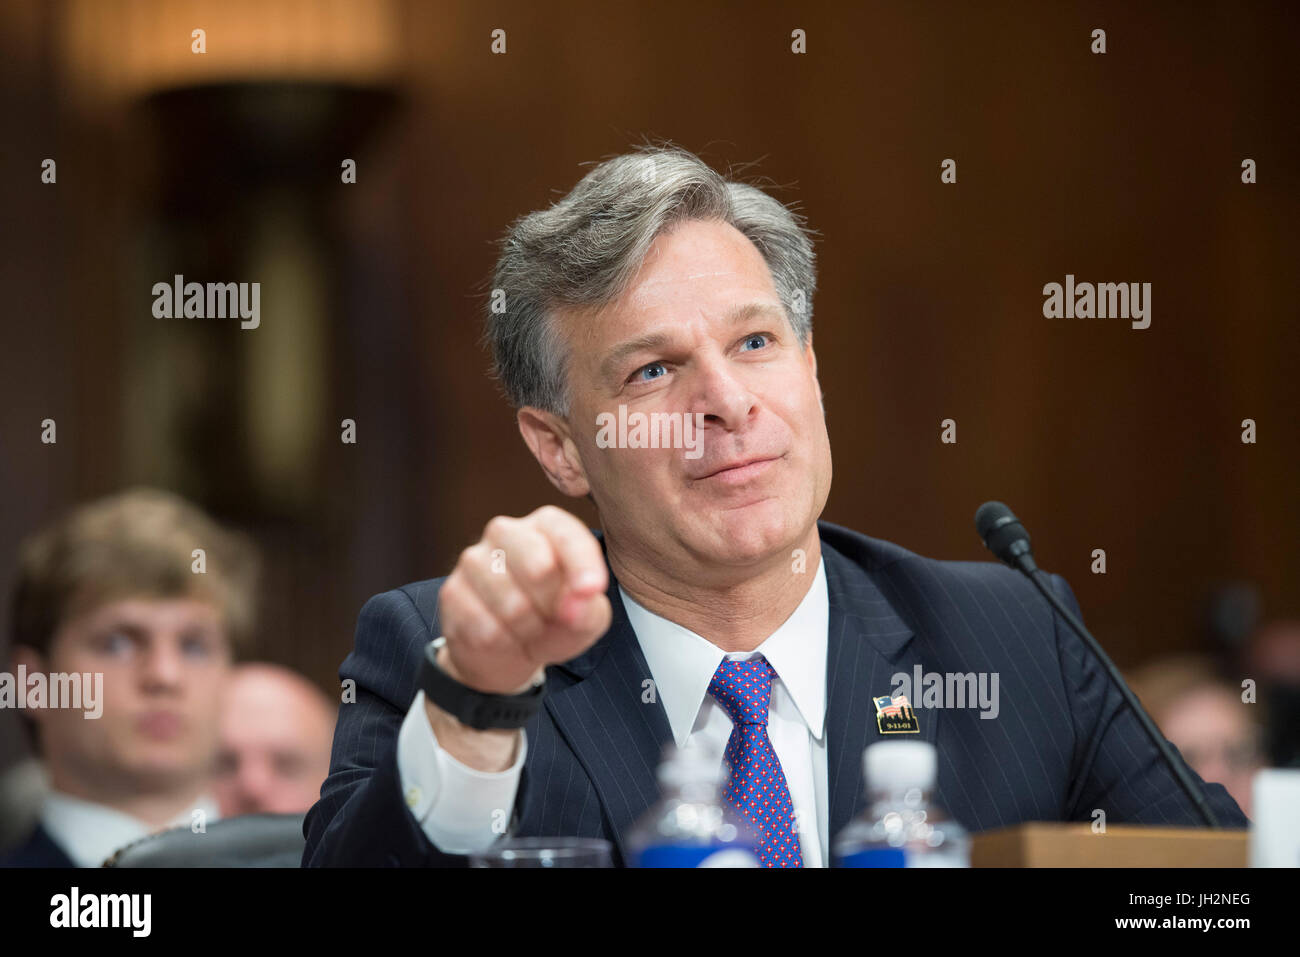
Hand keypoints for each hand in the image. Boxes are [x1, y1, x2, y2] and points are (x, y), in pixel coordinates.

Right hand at [437, 505, 611, 695]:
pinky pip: (487, 628)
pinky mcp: (451, 592)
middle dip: (552, 605)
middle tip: (552, 617)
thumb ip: (589, 610)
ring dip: (529, 630)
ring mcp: (473, 560)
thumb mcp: (585, 619)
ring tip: (529, 628)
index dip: (581, 562)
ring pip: (512, 605)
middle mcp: (505, 532)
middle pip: (538, 567)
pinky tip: (504, 637)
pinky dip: (505, 643)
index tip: (591, 591)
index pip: (565, 532)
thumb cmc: (554, 621)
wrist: (506, 650)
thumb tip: (576, 604)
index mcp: (545, 526)